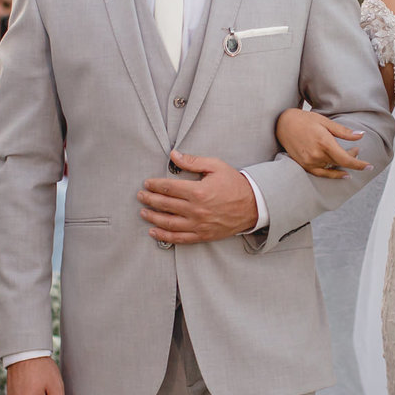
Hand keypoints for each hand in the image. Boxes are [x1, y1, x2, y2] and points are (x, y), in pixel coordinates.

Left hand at [138, 150, 258, 243]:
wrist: (254, 205)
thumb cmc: (234, 184)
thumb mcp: (216, 166)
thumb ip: (193, 161)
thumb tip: (174, 155)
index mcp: (198, 191)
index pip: (169, 188)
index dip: (155, 185)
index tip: (147, 183)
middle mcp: (196, 210)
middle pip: (165, 205)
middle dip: (149, 199)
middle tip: (140, 196)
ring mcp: (199, 224)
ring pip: (168, 223)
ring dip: (153, 218)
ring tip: (143, 212)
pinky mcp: (203, 235)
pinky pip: (179, 238)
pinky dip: (164, 236)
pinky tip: (154, 232)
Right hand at [275, 108, 369, 178]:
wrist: (283, 124)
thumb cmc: (304, 120)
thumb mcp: (325, 122)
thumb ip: (343, 131)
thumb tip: (360, 135)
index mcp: (324, 142)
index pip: (346, 159)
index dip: (359, 164)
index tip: (369, 166)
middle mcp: (317, 154)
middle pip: (340, 163)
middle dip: (352, 158)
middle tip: (356, 150)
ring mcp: (309, 161)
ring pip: (332, 167)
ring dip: (342, 163)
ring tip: (347, 155)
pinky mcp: (304, 164)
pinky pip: (321, 173)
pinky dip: (332, 174)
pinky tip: (342, 174)